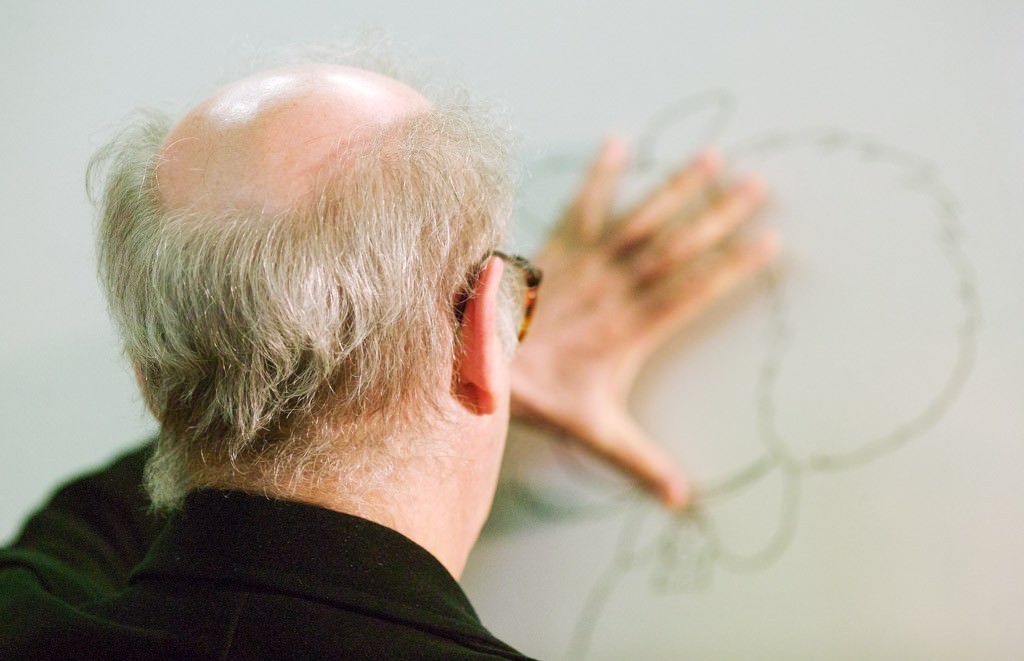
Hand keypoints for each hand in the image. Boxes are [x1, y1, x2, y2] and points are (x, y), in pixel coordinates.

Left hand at [510, 137, 776, 507]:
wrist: (479, 367)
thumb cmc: (543, 396)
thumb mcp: (596, 430)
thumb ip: (642, 460)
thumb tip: (683, 501)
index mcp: (631, 329)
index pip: (690, 293)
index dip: (730, 267)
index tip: (770, 242)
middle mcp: (614, 289)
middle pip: (674, 248)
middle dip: (716, 216)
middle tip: (758, 183)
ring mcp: (585, 265)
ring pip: (638, 221)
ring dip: (674, 190)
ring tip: (711, 158)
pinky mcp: (557, 249)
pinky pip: (580, 206)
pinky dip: (597, 176)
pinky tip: (617, 142)